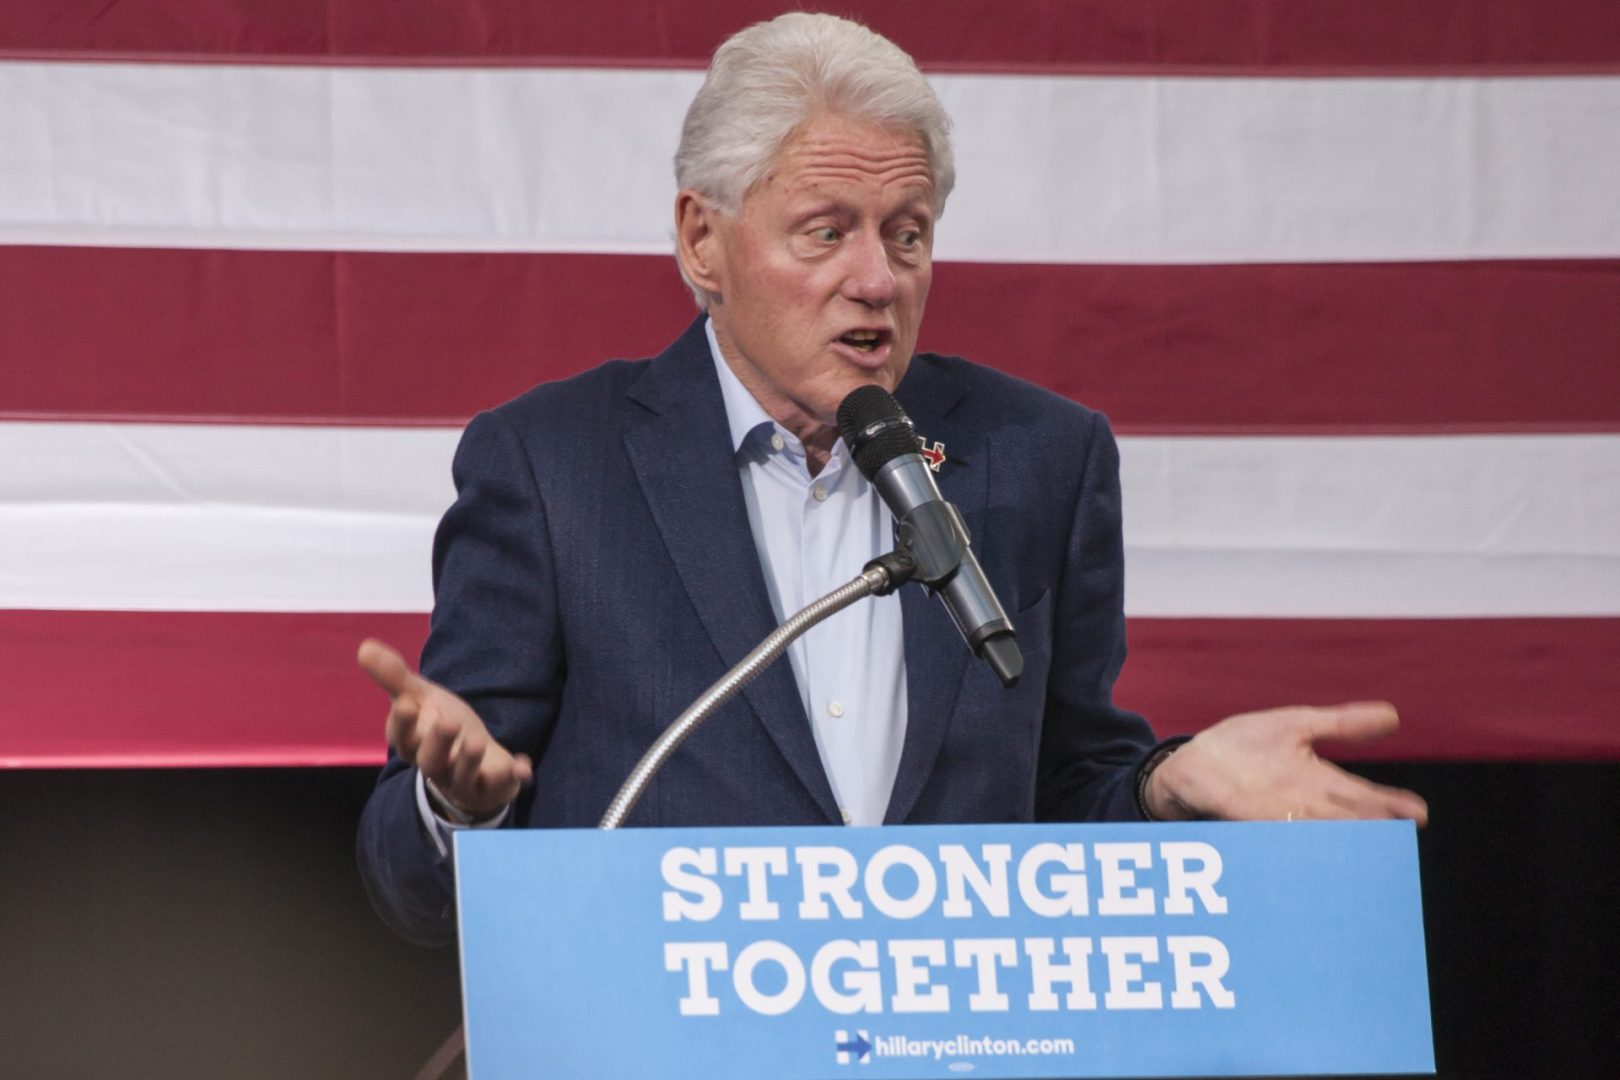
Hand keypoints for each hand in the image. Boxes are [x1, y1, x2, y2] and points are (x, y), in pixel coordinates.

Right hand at [357, 638, 532, 817]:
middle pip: (430, 759)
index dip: (403, 723)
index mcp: (414, 743)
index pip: (401, 737)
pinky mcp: (491, 789)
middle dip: (438, 741)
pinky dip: (510, 777)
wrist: (476, 760)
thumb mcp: (420, 697)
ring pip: (461, 776)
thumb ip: (394, 677)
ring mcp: (463, 780)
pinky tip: (522, 765)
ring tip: (476, 741)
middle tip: (448, 721)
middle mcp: (435, 765)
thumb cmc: (440, 726)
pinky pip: (499, 787)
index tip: (407, 703)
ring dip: (468, 760)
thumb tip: (364, 647)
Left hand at [1145, 701, 1427, 824]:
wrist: (1193, 762)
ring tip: (1362, 851)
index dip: (1389, 805)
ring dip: (1335, 841)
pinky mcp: (1240, 816)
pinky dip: (1285, 837)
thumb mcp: (1297, 726)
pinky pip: (1267, 830)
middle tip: (1398, 840)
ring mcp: (1272, 813)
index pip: (1362, 795)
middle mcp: (1301, 804)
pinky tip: (1301, 841)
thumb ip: (1341, 724)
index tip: (1419, 815)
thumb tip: (1394, 715)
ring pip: (1312, 830)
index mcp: (1318, 783)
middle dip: (1369, 829)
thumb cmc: (1247, 746)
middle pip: (1343, 818)